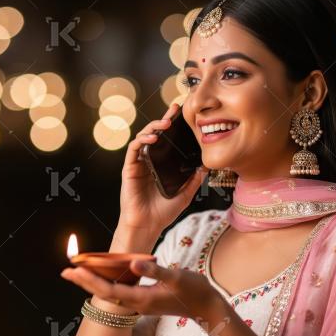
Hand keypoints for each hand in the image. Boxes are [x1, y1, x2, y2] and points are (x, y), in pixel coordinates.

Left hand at [61, 259, 218, 319]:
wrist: (207, 307)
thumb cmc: (194, 291)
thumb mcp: (177, 278)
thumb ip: (155, 271)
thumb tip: (134, 263)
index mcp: (142, 298)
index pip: (109, 289)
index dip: (90, 279)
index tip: (74, 269)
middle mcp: (137, 303)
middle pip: (104, 293)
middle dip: (84, 282)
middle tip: (65, 271)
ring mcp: (140, 303)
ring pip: (110, 294)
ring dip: (93, 283)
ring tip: (77, 273)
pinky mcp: (145, 300)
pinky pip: (119, 292)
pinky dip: (107, 284)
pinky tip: (103, 277)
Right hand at [118, 103, 207, 241]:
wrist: (147, 225)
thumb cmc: (163, 212)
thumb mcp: (185, 194)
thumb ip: (193, 180)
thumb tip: (206, 166)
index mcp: (160, 164)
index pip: (166, 140)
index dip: (172, 125)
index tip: (181, 113)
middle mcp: (148, 161)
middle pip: (154, 134)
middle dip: (163, 119)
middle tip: (174, 110)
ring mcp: (138, 164)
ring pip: (143, 137)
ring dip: (153, 127)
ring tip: (165, 123)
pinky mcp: (129, 168)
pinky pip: (134, 149)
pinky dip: (142, 140)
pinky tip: (153, 138)